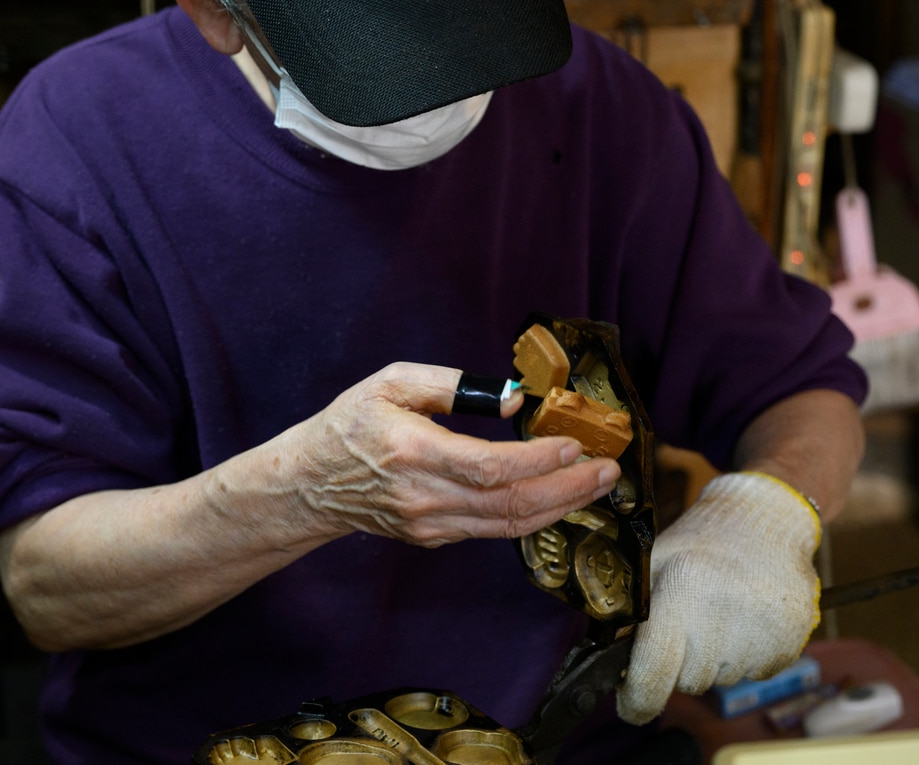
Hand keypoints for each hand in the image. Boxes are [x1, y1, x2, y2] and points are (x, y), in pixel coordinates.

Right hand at [281, 362, 620, 546]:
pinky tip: (560, 497)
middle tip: (608, 470)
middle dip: (568, 488)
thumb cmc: (351, 424)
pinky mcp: (433, 538)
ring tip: (597, 485)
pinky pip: (492, 530)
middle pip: (510, 503)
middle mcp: (424, 497)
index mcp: (413, 452)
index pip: (490, 467)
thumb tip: (511, 402)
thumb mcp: (391, 382)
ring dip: (560, 507)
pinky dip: (533, 516)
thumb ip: (451, 385)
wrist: (310, 483)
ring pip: (508, 525)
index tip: (574, 444)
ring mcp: (429, 524)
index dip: (539, 460)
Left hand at [616, 472, 821, 724]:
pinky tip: (745, 618)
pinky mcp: (788, 646)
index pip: (653, 676)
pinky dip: (745, 656)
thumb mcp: (655, 561)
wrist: (766, 521)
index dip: (636, 700)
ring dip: (714, 658)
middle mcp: (722, 621)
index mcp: (681, 594)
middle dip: (680, 663)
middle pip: (687, 682)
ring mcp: (760, 636)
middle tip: (688, 622)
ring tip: (720, 612)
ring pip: (720, 679)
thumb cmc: (702, 542)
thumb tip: (608, 661)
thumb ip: (629, 611)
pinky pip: (753, 674)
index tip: (631, 703)